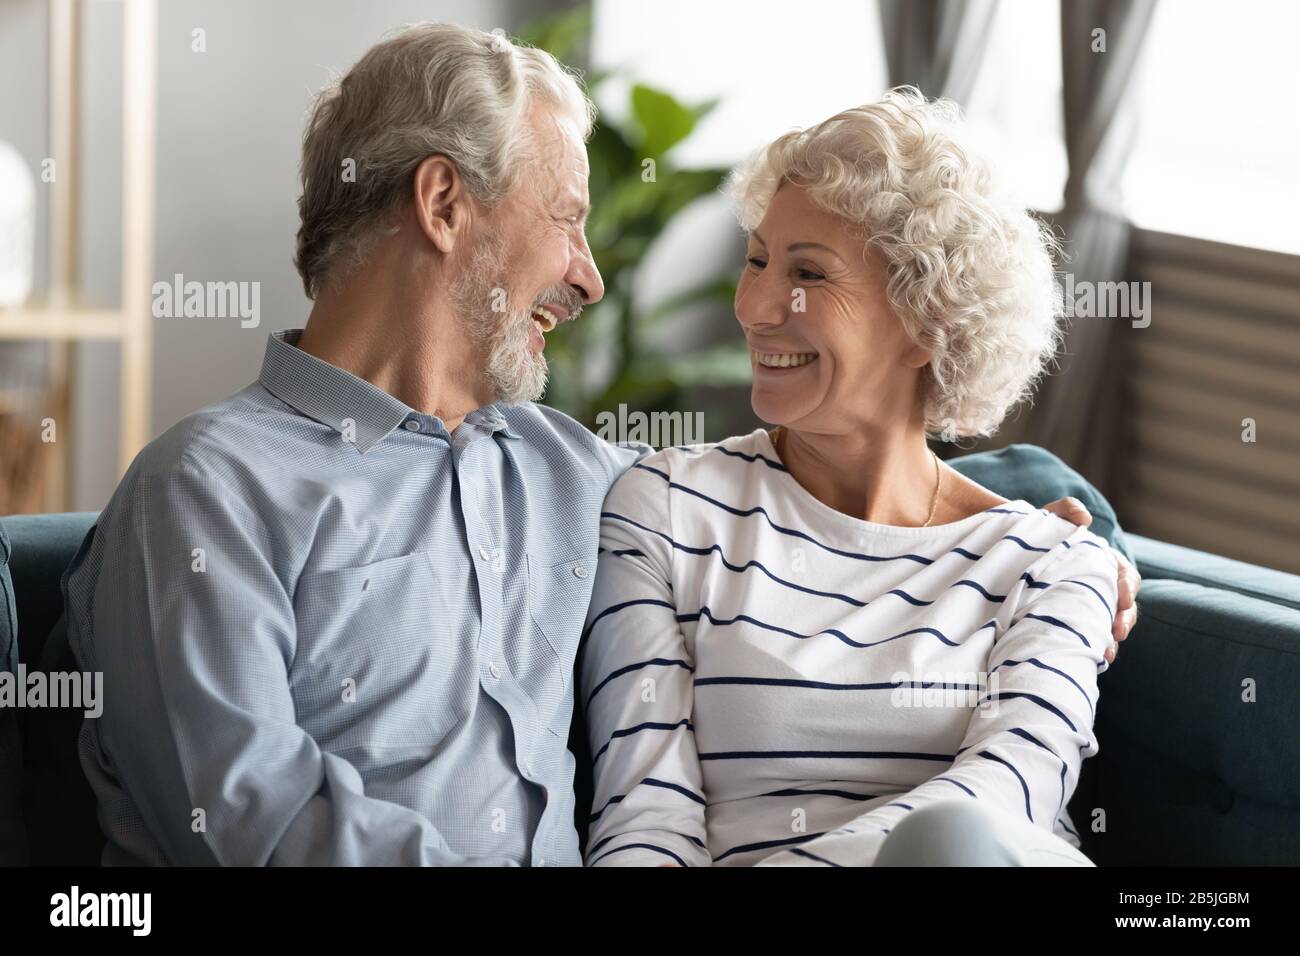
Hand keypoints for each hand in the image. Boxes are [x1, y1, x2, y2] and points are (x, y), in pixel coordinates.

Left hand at [1042, 497, 1140, 663]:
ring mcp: (1087, 606)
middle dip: (1124, 620)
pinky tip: (1081, 659)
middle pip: (1123, 607)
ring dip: (1109, 641)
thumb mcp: (1051, 516)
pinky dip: (1087, 648)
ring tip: (1104, 655)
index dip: (1127, 587)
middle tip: (1117, 632)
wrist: (1013, 551)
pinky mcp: (1070, 621)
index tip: (1123, 597)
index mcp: (1102, 563)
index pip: (1125, 576)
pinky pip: (1085, 638)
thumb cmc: (1040, 533)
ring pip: (1107, 626)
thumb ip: (1066, 510)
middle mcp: (1100, 587)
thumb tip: (1083, 518)